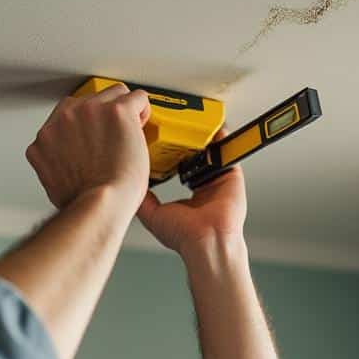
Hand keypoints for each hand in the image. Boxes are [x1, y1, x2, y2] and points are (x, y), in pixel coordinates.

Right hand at [25, 83, 151, 211]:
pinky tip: (142, 124)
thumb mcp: (54, 179)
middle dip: (103, 118)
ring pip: (113, 94)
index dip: (87, 127)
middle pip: (89, 101)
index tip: (97, 138)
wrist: (99, 204)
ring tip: (130, 132)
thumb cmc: (82, 200)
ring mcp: (89, 111)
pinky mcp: (117, 111)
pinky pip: (136, 97)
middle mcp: (65, 118)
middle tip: (114, 139)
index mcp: (47, 135)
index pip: (68, 115)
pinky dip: (142, 110)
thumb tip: (71, 160)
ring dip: (123, 111)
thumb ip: (58, 161)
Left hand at [136, 128, 247, 257]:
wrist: (205, 240)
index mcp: (190, 196)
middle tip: (172, 124)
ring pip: (212, 150)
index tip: (158, 138)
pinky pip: (229, 150)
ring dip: (203, 134)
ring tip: (189, 119)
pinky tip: (210, 124)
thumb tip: (127, 187)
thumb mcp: (152, 214)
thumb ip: (142, 199)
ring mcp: (220, 179)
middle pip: (197, 154)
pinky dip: (222, 136)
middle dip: (186, 139)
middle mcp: (206, 185)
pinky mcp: (232, 174)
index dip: (170, 151)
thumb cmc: (182, 235)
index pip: (181, 166)